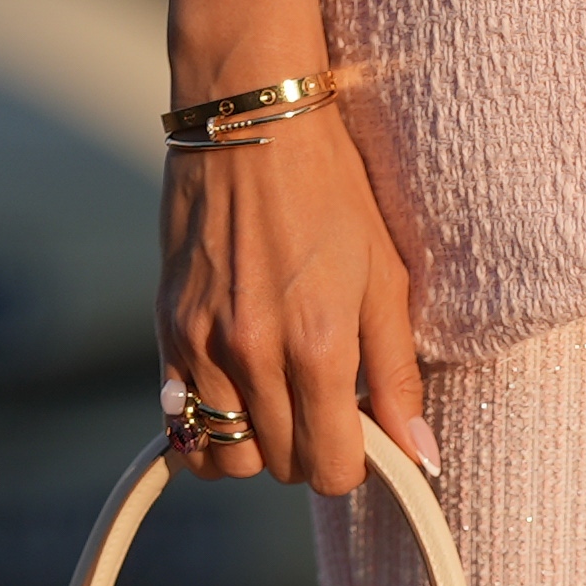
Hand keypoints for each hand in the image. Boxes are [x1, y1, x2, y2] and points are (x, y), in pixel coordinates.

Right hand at [156, 0, 432, 492]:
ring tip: (278, 401)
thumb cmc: (330, 190)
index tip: (359, 434)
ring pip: (225, 456)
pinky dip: (206, 426)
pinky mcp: (166, 326)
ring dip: (255, 445)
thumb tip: (419, 456)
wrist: (248, 116)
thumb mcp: (384, 279)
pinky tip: (234, 395)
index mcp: (316, 346)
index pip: (331, 469)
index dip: (352, 463)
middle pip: (279, 467)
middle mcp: (251, 354)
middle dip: (307, 451)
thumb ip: (397, 377)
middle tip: (323, 405)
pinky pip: (179, 421)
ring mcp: (200, 343)